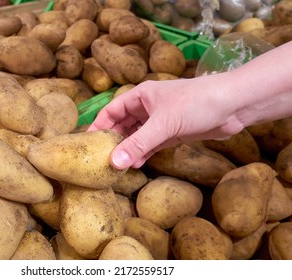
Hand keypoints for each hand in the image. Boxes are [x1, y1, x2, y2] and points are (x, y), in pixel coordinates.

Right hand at [87, 76, 244, 169]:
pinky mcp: (172, 132)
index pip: (112, 110)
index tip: (87, 143)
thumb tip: (115, 163)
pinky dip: (144, 153)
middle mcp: (147, 107)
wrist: (232, 105)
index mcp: (140, 96)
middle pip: (123, 125)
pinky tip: (136, 164)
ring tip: (117, 166)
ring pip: (137, 136)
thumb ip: (138, 144)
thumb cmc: (195, 103)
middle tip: (101, 159)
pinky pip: (152, 144)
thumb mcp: (163, 124)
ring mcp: (160, 121)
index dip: (99, 125)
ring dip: (129, 149)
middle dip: (114, 140)